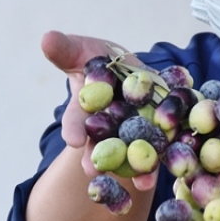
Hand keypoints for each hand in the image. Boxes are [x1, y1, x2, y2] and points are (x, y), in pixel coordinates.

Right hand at [41, 30, 158, 191]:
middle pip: (103, 145)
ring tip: (141, 182)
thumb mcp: (81, 51)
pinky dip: (167, 159)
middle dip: (99, 158)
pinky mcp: (158, 134)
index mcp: (86, 109)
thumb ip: (65, 49)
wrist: (129, 71)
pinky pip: (162, 148)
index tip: (73, 139)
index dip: (75, 128)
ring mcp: (132, 135)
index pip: (77, 120)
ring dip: (136, 168)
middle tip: (95, 171)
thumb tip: (45, 38)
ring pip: (133, 154)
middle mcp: (107, 129)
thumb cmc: (98, 61)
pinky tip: (173, 171)